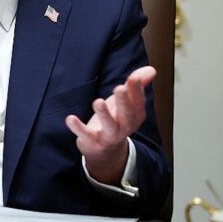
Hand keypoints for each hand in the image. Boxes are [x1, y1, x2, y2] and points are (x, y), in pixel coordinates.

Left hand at [65, 66, 156, 184]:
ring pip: (109, 126)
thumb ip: (136, 85)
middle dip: (124, 101)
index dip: (136, 90)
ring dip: (104, 114)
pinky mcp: (93, 141)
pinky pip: (86, 135)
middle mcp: (125, 126)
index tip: (133, 77)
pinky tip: (70, 118)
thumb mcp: (126, 103)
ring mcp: (109, 135)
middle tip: (119, 88)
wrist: (105, 151)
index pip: (138, 102)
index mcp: (135, 116)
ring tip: (98, 102)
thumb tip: (151, 69)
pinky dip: (78, 128)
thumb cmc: (116, 121)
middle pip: (127, 114)